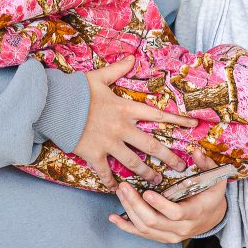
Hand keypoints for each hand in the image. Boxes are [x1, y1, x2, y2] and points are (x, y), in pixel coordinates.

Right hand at [72, 55, 197, 188]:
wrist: (54, 104)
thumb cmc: (76, 90)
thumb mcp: (99, 76)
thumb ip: (117, 69)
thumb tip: (132, 58)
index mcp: (125, 109)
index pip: (157, 115)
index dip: (176, 120)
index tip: (193, 125)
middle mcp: (121, 128)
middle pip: (151, 146)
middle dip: (168, 158)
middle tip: (181, 168)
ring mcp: (108, 143)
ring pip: (133, 163)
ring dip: (146, 173)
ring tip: (157, 182)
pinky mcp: (93, 154)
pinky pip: (105, 173)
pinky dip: (111, 183)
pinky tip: (118, 189)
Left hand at [108, 151, 228, 243]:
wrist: (213, 217)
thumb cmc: (211, 195)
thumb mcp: (214, 179)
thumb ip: (206, 165)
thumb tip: (196, 151)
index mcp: (196, 212)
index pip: (176, 213)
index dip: (160, 205)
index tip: (146, 192)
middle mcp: (182, 228)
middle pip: (154, 221)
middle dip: (136, 204)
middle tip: (124, 186)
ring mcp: (171, 235)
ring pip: (145, 228)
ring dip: (129, 210)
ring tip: (120, 192)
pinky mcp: (162, 237)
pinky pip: (141, 234)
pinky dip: (126, 226)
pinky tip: (113, 217)